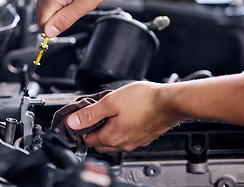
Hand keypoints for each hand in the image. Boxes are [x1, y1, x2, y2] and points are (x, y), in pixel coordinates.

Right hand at [35, 0, 119, 36]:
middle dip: (58, 19)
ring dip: (61, 10)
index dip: (55, 29)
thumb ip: (65, 20)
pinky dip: (62, 0)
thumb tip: (50, 32)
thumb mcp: (85, 4)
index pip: (42, 24)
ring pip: (47, 6)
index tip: (68, 25)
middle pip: (42, 16)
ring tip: (78, 0)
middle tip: (76, 12)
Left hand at [66, 81, 180, 152]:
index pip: (88, 140)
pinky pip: (128, 137)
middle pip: (100, 143)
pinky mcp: (145, 137)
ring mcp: (136, 141)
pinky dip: (122, 129)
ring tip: (111, 113)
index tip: (83, 118)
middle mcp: (124, 144)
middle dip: (94, 131)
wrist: (170, 102)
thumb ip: (90, 114)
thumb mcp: (111, 102)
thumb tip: (73, 122)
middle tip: (96, 115)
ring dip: (109, 130)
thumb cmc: (145, 100)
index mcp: (112, 137)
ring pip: (115, 141)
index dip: (82, 129)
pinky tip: (126, 116)